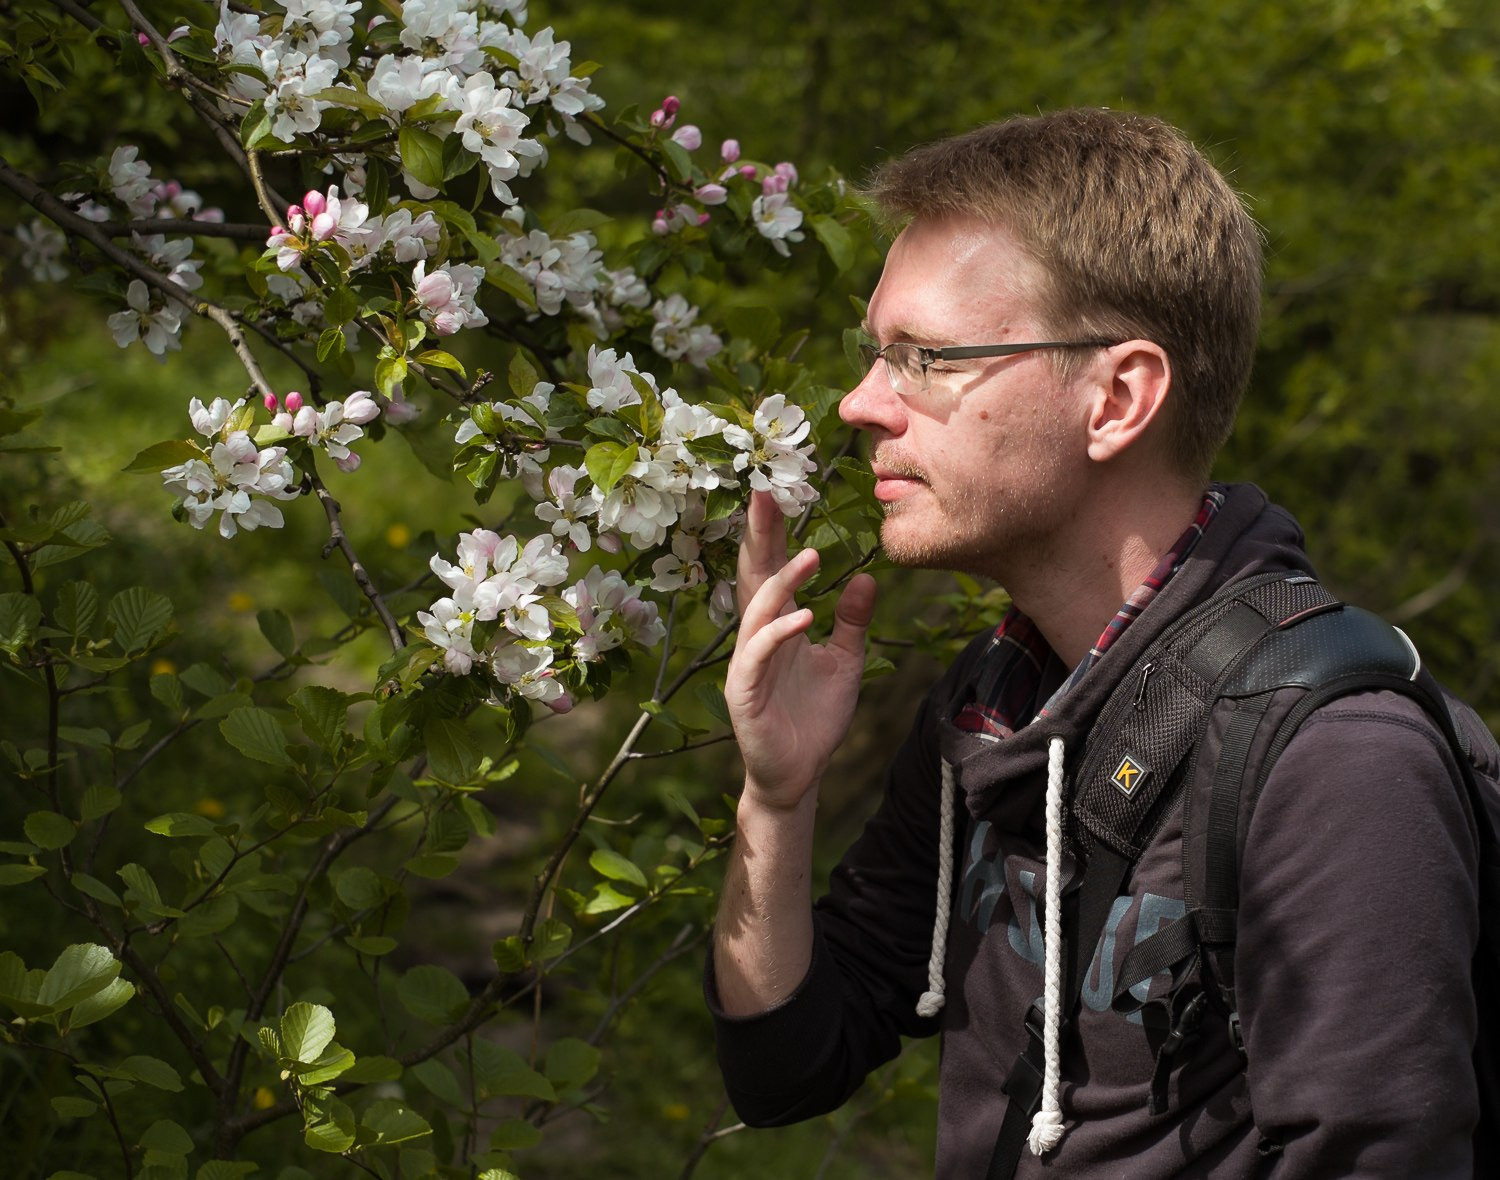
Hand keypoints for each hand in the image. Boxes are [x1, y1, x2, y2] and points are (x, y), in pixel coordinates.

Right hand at [725, 491, 876, 809]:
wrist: (798, 775)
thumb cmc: (814, 719)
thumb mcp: (844, 662)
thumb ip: (851, 622)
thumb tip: (865, 578)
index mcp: (776, 625)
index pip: (770, 569)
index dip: (771, 533)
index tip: (776, 491)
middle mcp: (756, 637)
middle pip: (753, 576)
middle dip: (758, 536)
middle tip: (765, 493)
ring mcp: (747, 663)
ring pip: (757, 611)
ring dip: (781, 582)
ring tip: (811, 557)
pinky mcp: (744, 692)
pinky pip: (760, 655)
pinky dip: (780, 633)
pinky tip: (805, 617)